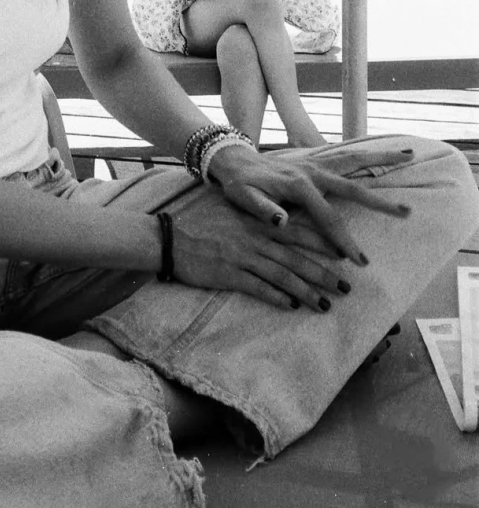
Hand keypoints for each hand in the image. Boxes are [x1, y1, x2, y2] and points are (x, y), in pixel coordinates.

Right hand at [172, 187, 350, 310]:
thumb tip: (275, 217)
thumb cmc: (196, 220)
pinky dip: (278, 298)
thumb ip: (252, 213)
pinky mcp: (229, 275)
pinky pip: (259, 288)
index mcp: (255, 221)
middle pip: (296, 257)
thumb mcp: (227, 208)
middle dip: (324, 273)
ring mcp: (242, 256)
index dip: (322, 243)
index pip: (297, 231)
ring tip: (327, 304)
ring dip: (307, 291)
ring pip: (283, 275)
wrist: (167, 237)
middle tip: (347, 287)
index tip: (342, 254)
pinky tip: (293, 306)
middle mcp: (254, 238)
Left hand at [205, 142, 412, 266]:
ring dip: (382, 158)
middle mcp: (312, 171)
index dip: (344, 240)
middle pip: (353, 186)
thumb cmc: (238, 184)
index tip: (359, 260)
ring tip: (410, 154)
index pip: (328, 218)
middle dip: (380, 201)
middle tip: (406, 212)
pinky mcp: (316, 160)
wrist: (233, 160)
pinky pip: (346, 156)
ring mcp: (316, 162)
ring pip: (354, 160)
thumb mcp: (243, 198)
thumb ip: (263, 210)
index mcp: (297, 185)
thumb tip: (283, 222)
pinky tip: (384, 154)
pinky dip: (366, 154)